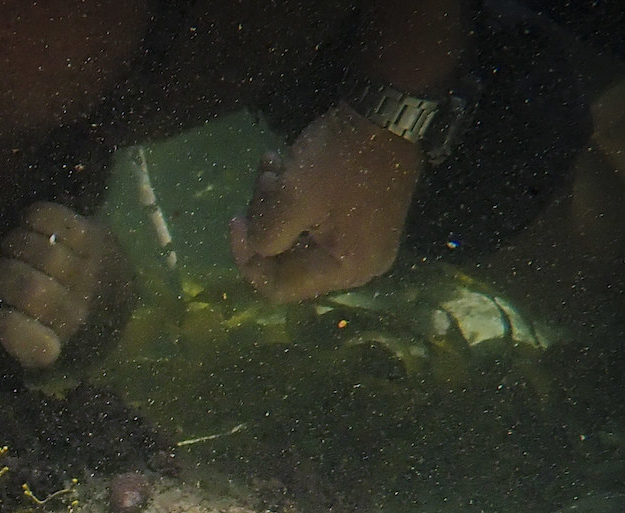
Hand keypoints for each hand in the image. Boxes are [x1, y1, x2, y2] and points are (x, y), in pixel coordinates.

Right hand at [0, 202, 123, 367]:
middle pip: (30, 290)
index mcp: (51, 347)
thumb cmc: (46, 320)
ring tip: (10, 249)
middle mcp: (77, 316)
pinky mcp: (97, 239)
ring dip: (15, 244)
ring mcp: (91, 275)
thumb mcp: (17, 335)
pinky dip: (33, 219)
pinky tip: (28, 228)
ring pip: (43, 253)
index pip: (31, 343)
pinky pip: (56, 221)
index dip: (1, 324)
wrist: (109, 301)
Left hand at [229, 104, 421, 302]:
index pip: (280, 287)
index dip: (248, 260)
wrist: (389, 113)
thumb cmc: (341, 161)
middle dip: (265, 221)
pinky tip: (283, 163)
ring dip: (275, 202)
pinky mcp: (360, 215)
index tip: (235, 221)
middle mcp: (358, 264)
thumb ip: (265, 235)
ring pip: (297, 235)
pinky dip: (294, 196)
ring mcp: (361, 239)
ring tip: (271, 166)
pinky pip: (315, 218)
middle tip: (262, 182)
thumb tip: (254, 247)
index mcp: (345, 269)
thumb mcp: (292, 200)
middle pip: (288, 260)